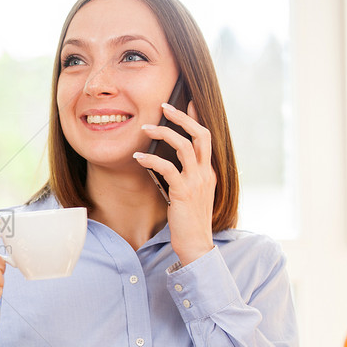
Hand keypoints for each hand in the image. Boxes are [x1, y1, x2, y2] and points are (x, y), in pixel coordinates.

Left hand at [135, 101, 215, 264]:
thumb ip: (185, 177)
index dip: (197, 119)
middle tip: (164, 105)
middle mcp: (205, 173)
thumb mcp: (191, 195)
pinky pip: (167, 168)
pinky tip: (138, 157)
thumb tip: (170, 162)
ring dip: (163, 133)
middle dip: (182, 117)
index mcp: (208, 172)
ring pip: (183, 146)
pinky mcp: (183, 192)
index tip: (188, 102)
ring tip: (144, 128)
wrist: (196, 244)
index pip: (206, 138)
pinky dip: (151, 159)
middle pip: (199, 135)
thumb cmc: (189, 221)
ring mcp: (196, 182)